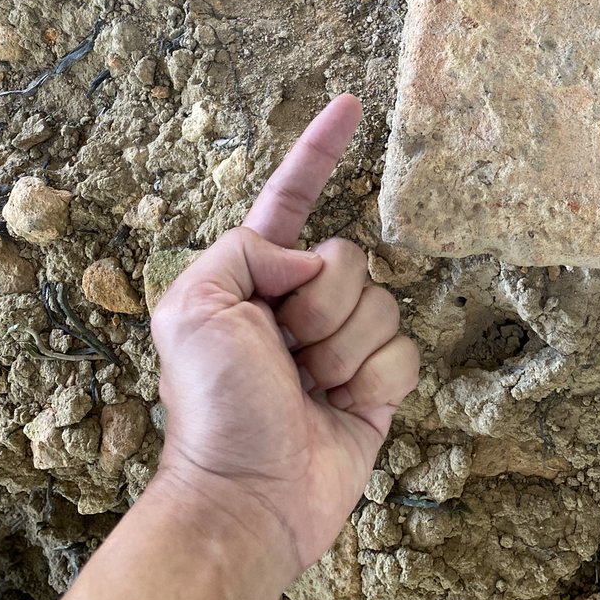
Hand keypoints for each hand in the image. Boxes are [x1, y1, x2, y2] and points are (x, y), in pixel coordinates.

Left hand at [149, 94, 419, 578]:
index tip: (350, 103)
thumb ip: (245, 250)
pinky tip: (340, 407)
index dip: (319, 150)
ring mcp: (341, 342)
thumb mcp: (195, 306)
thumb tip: (308, 259)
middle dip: (320, 305)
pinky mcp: (376, 383)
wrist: (247, 496)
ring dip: (343, 349)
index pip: (292, 195)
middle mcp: (302, 301)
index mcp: (256, 274)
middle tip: (285, 350)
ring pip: (382, 304)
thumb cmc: (212, 405)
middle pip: (350, 256)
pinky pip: (404, 351)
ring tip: (307, 388)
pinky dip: (373, 379)